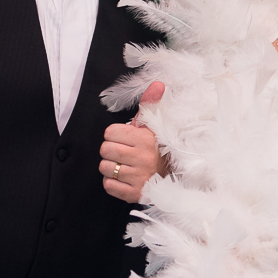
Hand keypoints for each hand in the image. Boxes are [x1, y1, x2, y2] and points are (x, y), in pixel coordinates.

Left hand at [100, 81, 165, 202]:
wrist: (173, 177)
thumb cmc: (158, 148)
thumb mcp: (154, 125)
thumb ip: (150, 103)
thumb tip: (157, 83)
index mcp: (144, 139)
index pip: (109, 133)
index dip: (114, 135)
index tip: (125, 138)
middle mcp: (142, 158)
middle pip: (105, 150)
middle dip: (111, 151)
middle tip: (124, 152)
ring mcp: (138, 178)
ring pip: (105, 168)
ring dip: (112, 167)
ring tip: (125, 165)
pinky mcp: (134, 193)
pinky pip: (109, 185)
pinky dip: (113, 183)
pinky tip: (124, 178)